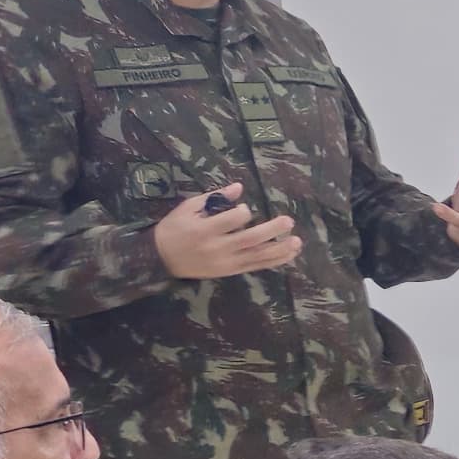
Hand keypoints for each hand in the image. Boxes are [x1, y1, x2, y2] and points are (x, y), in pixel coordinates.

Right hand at [152, 185, 301, 280]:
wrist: (161, 258)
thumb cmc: (175, 229)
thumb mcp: (187, 208)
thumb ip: (213, 198)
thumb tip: (239, 187)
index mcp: (203, 230)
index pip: (229, 221)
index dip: (241, 213)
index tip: (245, 208)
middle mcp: (216, 248)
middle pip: (249, 240)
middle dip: (271, 231)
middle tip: (288, 221)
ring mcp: (225, 262)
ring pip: (257, 256)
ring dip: (279, 250)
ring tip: (297, 242)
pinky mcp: (231, 271)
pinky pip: (256, 266)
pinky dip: (273, 261)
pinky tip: (288, 255)